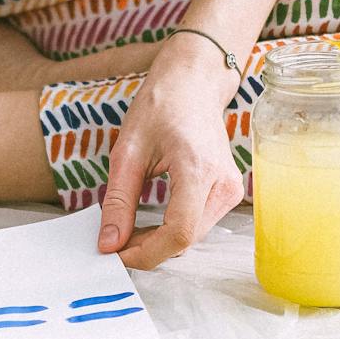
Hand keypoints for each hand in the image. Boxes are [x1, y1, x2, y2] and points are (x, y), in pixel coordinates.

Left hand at [97, 33, 246, 268]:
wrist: (193, 85)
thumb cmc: (162, 107)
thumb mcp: (127, 152)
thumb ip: (118, 202)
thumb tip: (109, 244)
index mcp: (198, 169)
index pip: (179, 233)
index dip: (145, 253)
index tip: (115, 253)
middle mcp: (223, 184)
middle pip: (185, 240)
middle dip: (147, 249)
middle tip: (115, 239)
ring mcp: (231, 190)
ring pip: (192, 238)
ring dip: (158, 242)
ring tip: (129, 227)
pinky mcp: (228, 193)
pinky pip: (198, 226)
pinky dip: (171, 231)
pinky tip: (150, 221)